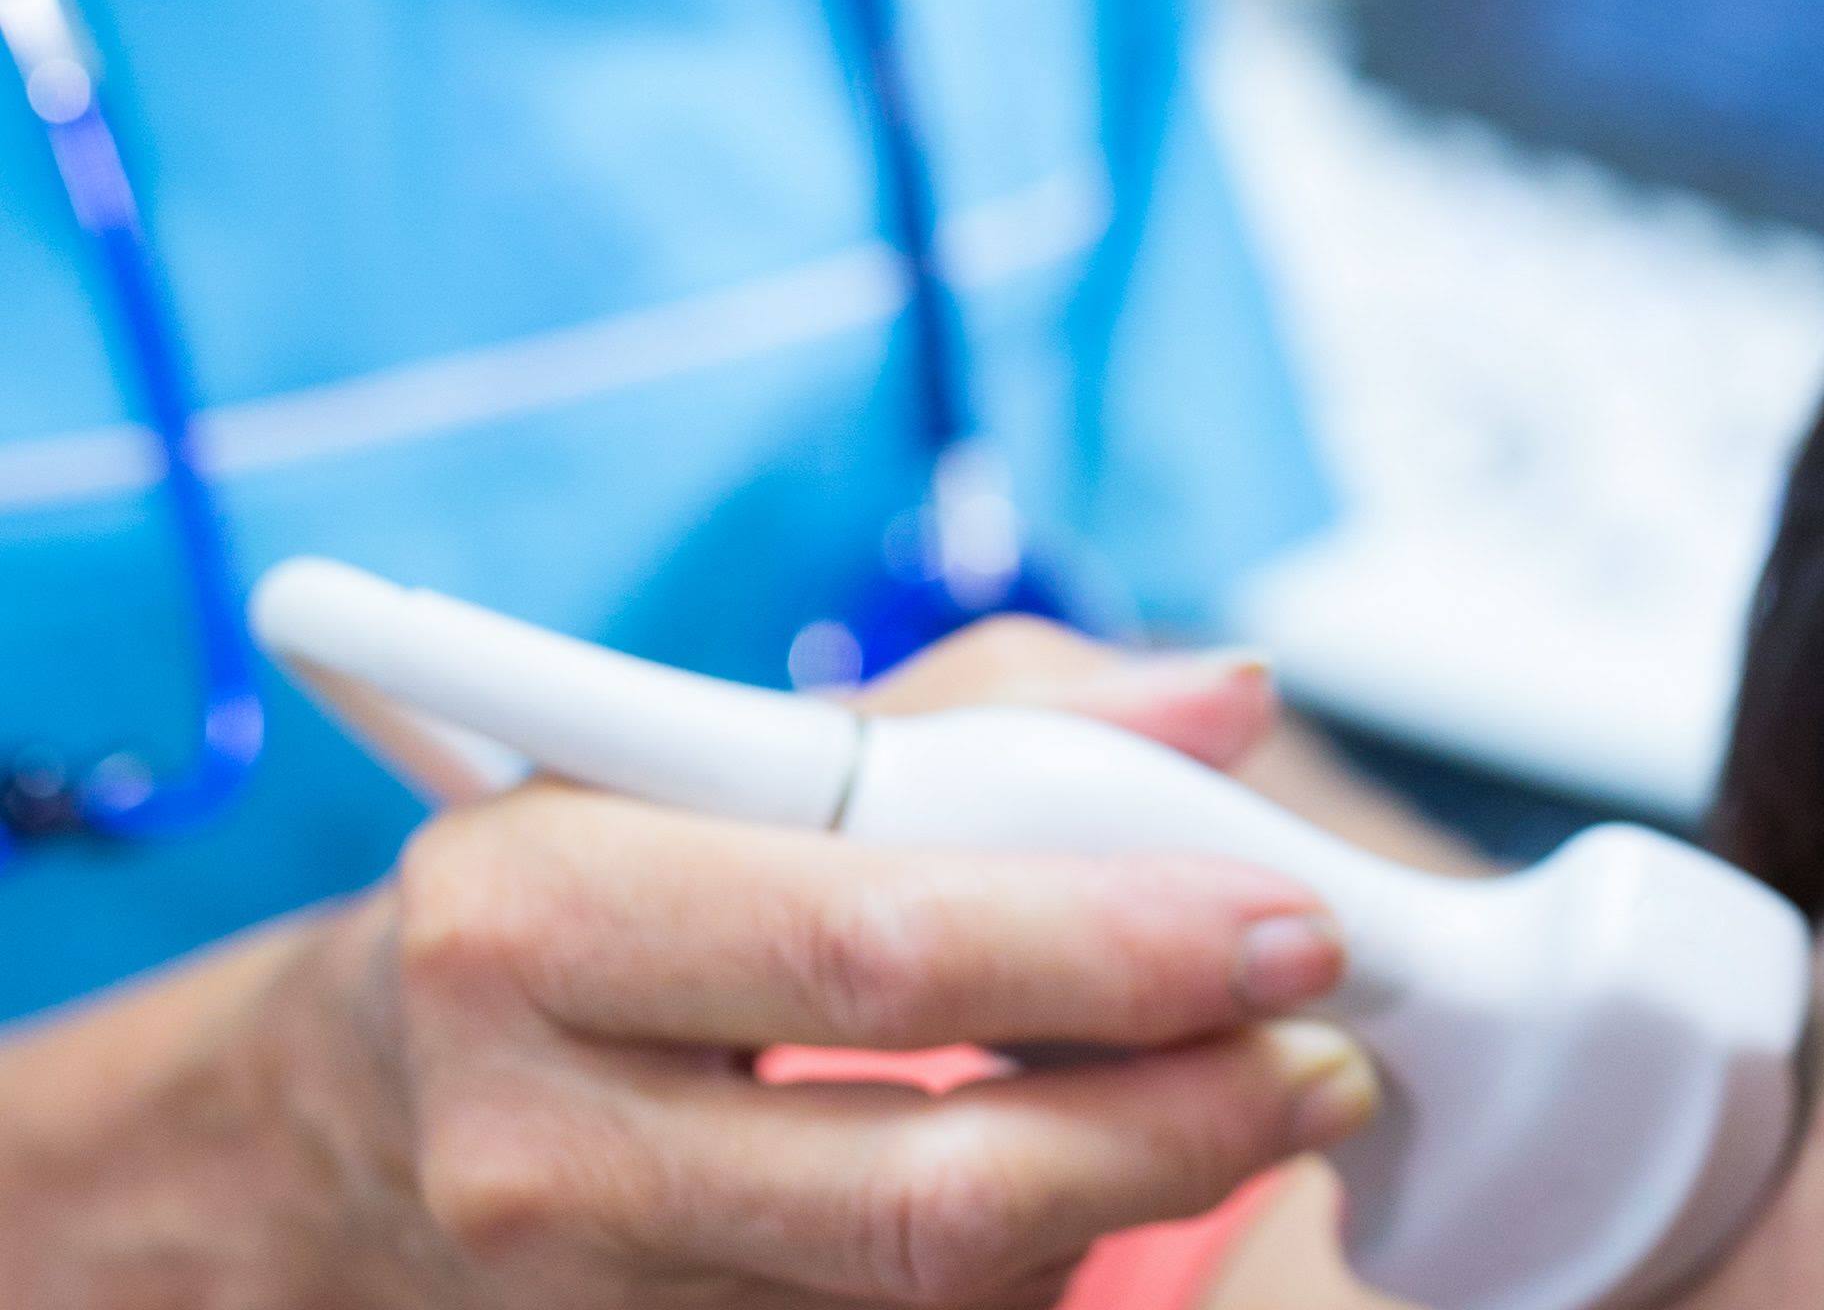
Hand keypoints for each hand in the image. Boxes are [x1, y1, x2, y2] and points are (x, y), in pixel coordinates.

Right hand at [251, 621, 1377, 1308]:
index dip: (1120, 949)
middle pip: (940, 1185)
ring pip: (952, 1289)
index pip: (884, 949)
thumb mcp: (738, 760)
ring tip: (1226, 1094)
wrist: (368, 1108)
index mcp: (540, 911)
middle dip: (1187, 1122)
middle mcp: (539, 1134)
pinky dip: (1040, 1268)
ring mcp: (587, 1300)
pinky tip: (1077, 1177)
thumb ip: (995, 713)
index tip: (1295, 929)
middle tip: (1330, 1060)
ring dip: (1132, 1194)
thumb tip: (1227, 699)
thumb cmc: (600, 893)